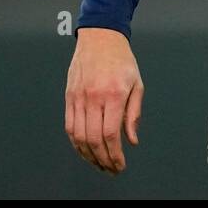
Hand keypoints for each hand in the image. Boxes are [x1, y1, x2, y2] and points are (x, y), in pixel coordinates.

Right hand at [65, 27, 143, 174]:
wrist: (100, 37)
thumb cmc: (121, 60)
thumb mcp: (137, 84)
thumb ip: (134, 114)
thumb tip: (132, 140)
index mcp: (114, 94)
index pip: (111, 134)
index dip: (115, 155)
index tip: (120, 165)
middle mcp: (94, 96)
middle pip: (94, 139)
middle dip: (102, 160)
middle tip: (110, 169)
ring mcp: (79, 97)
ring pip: (79, 136)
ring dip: (88, 155)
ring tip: (98, 163)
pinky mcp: (69, 96)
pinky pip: (69, 126)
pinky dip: (76, 142)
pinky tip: (84, 150)